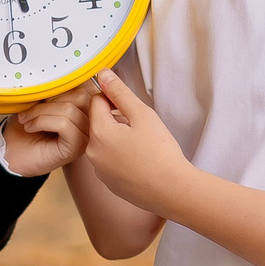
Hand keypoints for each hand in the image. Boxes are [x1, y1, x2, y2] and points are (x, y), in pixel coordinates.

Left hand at [0, 85, 93, 176]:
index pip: (86, 83)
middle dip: (51, 97)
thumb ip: (58, 86)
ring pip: (70, 109)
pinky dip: (42, 121)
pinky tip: (30, 127)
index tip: (41, 93)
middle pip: (81, 95)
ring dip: (41, 111)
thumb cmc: (25, 125)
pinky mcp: (76, 147)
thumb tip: (63, 72)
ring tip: (26, 119)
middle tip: (31, 107)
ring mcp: (86, 135)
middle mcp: (91, 121)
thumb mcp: (41, 98)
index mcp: (86, 106)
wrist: (11, 151)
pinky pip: (64, 124)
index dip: (62, 83)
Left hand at [81, 70, 190, 213]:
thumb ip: (119, 92)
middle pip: (98, 122)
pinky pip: (110, 160)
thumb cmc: (160, 152)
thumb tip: (103, 74)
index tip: (132, 108)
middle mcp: (92, 152)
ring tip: (143, 145)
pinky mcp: (109, 182)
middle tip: (141, 127)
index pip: (96, 100)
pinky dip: (122, 156)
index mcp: (98, 132)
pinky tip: (141, 160)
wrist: (172, 191)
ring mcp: (99, 170)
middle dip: (117, 118)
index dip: (114, 99)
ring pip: (105, 141)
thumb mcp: (142, 114)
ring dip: (119, 137)